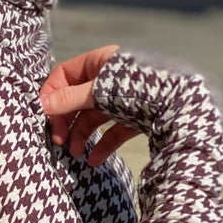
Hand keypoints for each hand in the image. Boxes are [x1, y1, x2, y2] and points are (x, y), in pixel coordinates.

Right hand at [40, 45, 140, 166]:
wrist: (181, 105)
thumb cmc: (139, 90)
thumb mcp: (99, 92)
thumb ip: (70, 99)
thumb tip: (41, 105)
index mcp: (100, 62)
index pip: (64, 75)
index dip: (51, 95)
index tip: (43, 117)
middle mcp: (110, 79)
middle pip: (76, 100)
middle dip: (66, 121)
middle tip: (58, 141)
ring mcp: (122, 99)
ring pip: (93, 118)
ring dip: (81, 136)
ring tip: (75, 153)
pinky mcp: (135, 118)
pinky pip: (112, 132)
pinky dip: (102, 146)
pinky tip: (94, 161)